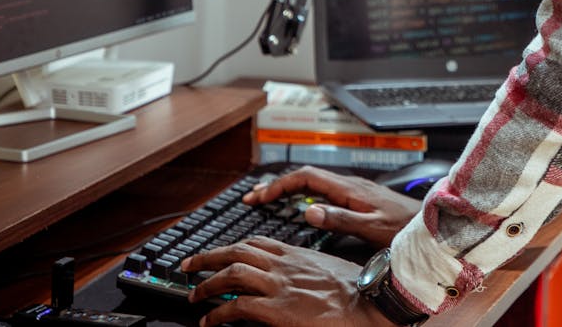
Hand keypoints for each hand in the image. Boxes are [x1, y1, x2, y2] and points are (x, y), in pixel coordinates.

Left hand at [182, 238, 391, 326]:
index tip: (220, 252)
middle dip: (208, 257)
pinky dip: (217, 312)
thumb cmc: (358, 291)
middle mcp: (284, 265)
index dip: (233, 246)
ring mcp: (279, 286)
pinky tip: (209, 321)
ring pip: (231, 273)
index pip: (256, 242)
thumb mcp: (329, 271)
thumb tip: (297, 281)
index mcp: (297, 255)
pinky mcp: (278, 310)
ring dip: (205, 283)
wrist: (372, 305)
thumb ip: (307, 271)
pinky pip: (237, 306)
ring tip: (192, 294)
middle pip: (236, 251)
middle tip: (189, 265)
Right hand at [244, 165, 420, 247]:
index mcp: (348, 188)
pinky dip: (302, 194)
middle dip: (276, 185)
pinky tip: (298, 204)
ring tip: (266, 198)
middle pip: (304, 177)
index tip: (260, 197)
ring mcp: (353, 190)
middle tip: (252, 197)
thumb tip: (308, 210)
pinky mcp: (357, 197)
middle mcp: (349, 184)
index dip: (279, 185)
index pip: (305, 178)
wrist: (429, 222)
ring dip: (287, 189)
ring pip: (312, 183)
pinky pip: (322, 190)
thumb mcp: (370, 227)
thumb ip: (340, 219)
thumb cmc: (404, 226)